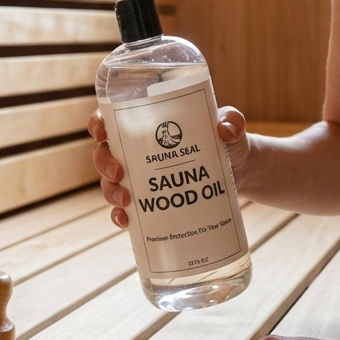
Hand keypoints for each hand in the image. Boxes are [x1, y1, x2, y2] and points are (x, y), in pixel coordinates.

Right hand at [87, 107, 251, 228]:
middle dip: (103, 163)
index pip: (112, 118)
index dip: (99, 123)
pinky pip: (125, 208)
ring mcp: (141, 176)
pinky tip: (126, 221)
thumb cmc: (227, 140)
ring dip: (110, 192)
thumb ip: (231, 121)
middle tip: (118, 173)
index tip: (101, 131)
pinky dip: (121, 215)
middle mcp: (137, 149)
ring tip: (125, 201)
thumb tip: (224, 129)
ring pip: (110, 182)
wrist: (240, 171)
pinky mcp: (150, 199)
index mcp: (148, 123)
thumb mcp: (231, 125)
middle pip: (104, 152)